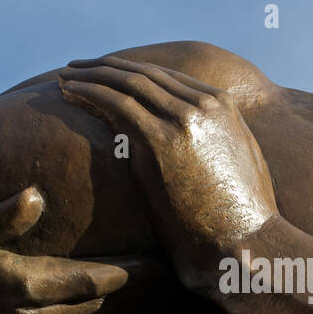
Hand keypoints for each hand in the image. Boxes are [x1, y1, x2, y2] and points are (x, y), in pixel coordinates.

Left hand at [56, 56, 277, 290]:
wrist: (248, 245)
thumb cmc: (243, 225)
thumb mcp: (239, 171)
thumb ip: (217, 147)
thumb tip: (198, 152)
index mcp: (224, 109)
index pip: (169, 78)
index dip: (133, 73)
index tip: (108, 76)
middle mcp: (204, 106)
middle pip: (145, 74)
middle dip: (108, 68)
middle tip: (78, 68)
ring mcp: (182, 120)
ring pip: (126, 82)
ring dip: (91, 76)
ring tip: (64, 77)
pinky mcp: (160, 141)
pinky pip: (115, 104)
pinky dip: (88, 93)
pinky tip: (67, 92)